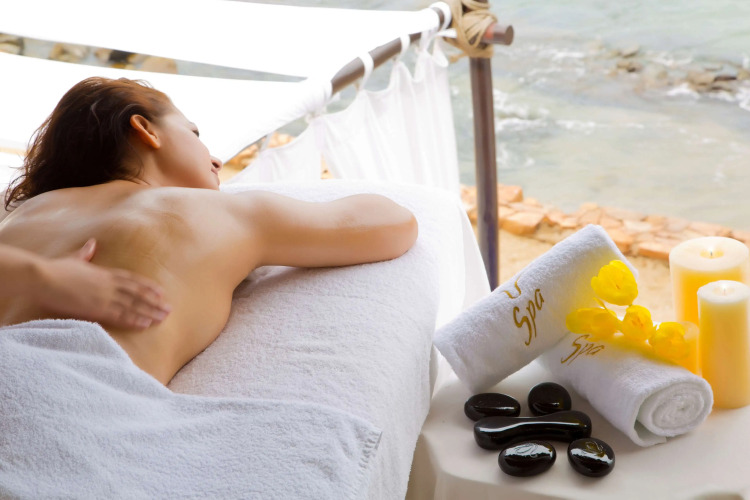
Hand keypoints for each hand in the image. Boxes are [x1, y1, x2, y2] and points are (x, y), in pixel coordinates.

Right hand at [35, 239, 170, 328]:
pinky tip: (145, 324)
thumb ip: (86, 253)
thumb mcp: (74, 259)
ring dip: (149, 312)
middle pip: (138, 294)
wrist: (43, 278)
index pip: (132, 280)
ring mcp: (104, 296)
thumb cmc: (55, 269)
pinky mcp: (96, 308)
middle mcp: (109, 284)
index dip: (148, 287)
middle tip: (169, 309)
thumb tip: (92, 243)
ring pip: (133, 306)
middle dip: (154, 302)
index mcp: (105, 273)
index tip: (161, 292)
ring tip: (163, 318)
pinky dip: (134, 320)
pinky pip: (120, 315)